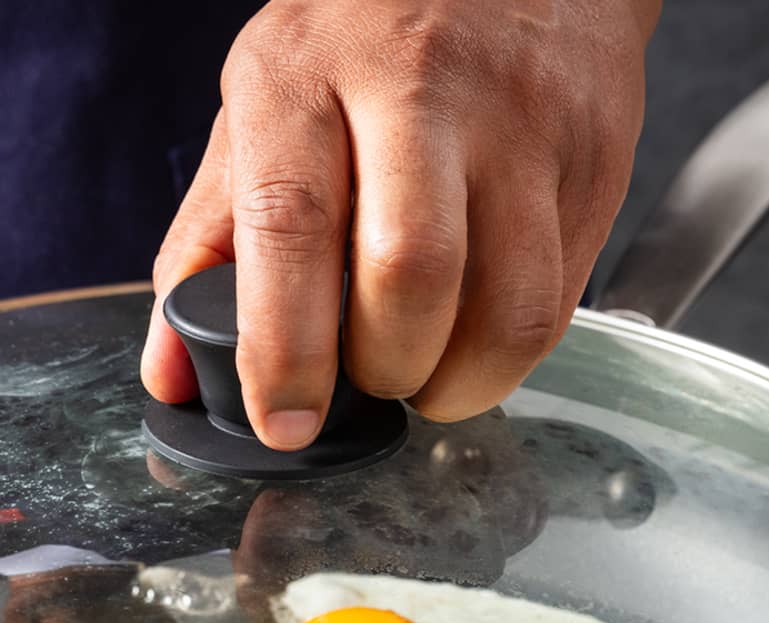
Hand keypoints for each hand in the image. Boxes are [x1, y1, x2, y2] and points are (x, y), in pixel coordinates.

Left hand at [141, 0, 658, 448]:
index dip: (286, 350)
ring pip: (511, 308)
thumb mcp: (254, 120)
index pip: (292, 227)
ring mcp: (524, 121)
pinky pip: (562, 301)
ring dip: (460, 383)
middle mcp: (422, 87)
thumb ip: (205, 250)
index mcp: (305, 79)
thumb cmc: (357, 52)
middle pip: (412, 273)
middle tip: (371, 378)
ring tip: (428, 368)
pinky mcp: (597, 156)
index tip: (284, 423)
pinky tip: (477, 325)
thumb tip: (171, 378)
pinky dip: (511, 349)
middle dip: (386, 371)